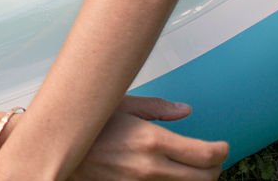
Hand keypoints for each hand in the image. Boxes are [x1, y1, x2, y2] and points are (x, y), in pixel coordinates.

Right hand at [0, 96, 228, 180]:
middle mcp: (151, 166)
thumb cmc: (86, 122)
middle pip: (204, 178)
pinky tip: (171, 174)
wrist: (54, 148)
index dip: (221, 151)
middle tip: (213, 158)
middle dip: (215, 168)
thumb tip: (186, 111)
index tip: (223, 146)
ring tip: (195, 168)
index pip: (206, 154)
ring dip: (197, 179)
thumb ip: (157, 109)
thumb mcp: (121, 104)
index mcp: (152, 140)